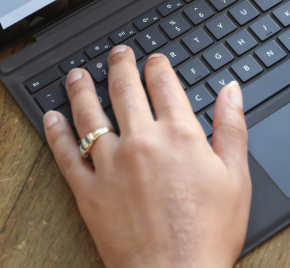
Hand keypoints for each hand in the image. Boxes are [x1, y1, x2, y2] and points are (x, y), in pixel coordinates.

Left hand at [43, 46, 250, 267]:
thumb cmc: (209, 235)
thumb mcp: (236, 178)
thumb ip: (231, 128)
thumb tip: (230, 91)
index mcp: (180, 135)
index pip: (164, 84)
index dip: (157, 66)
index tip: (154, 61)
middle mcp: (141, 142)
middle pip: (124, 89)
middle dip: (120, 65)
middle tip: (117, 54)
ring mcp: (110, 166)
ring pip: (89, 114)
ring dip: (81, 88)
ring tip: (77, 75)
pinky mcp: (88, 191)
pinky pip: (65, 154)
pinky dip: (56, 132)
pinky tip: (52, 118)